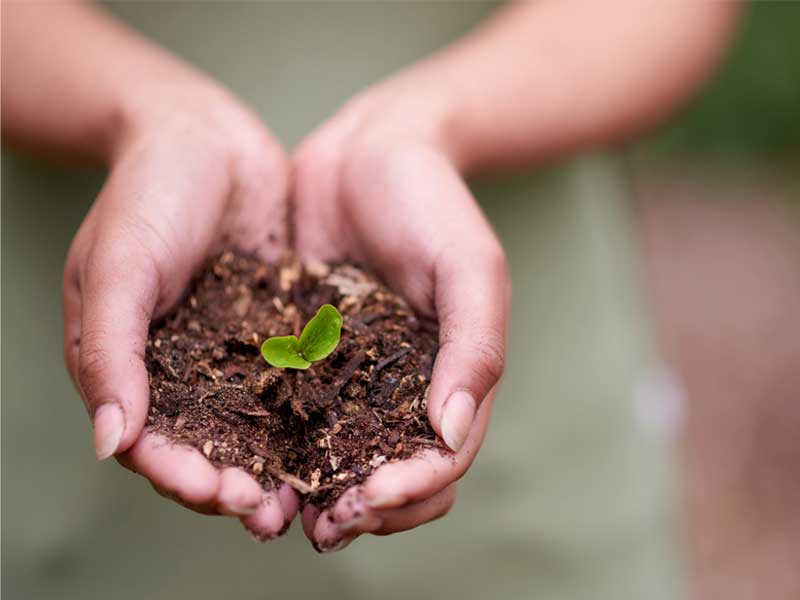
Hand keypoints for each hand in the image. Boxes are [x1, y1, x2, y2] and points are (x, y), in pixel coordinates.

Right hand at [62, 79, 298, 539]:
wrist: (205, 135)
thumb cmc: (146, 194)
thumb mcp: (117, 266)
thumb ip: (109, 351)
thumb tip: (108, 444)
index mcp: (130, 366)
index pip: (151, 444)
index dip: (182, 477)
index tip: (222, 495)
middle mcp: (182, 370)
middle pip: (207, 447)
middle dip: (236, 485)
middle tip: (272, 512)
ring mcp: (232, 351)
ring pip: (256, 426)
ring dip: (278, 464)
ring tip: (310, 495)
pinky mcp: (276, 330)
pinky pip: (294, 381)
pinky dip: (311, 413)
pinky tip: (342, 435)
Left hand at [293, 88, 510, 550]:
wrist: (369, 149)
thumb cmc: (430, 200)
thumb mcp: (469, 265)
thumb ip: (474, 346)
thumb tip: (449, 433)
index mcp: (451, 376)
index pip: (442, 460)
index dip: (411, 490)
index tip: (370, 498)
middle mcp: (403, 387)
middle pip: (392, 475)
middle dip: (365, 511)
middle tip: (323, 525)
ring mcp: (352, 374)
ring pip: (340, 458)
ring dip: (317, 495)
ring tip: (280, 512)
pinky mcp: (306, 353)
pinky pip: (292, 411)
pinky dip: (278, 445)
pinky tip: (249, 457)